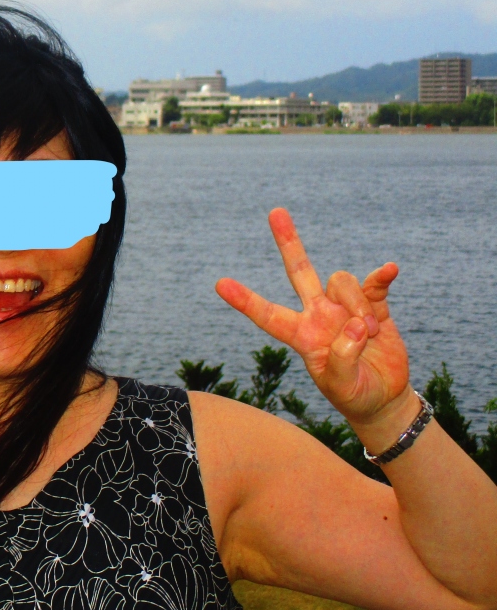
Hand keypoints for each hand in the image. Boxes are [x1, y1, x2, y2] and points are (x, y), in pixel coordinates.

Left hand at [215, 208, 410, 430]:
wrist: (383, 398)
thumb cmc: (353, 395)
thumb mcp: (342, 386)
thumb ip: (342, 359)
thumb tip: (355, 325)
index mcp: (301, 335)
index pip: (268, 315)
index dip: (245, 301)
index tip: (219, 284)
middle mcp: (318, 315)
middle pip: (299, 271)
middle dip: (288, 242)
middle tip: (275, 211)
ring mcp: (345, 308)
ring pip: (341, 282)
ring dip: (356, 306)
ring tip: (370, 335)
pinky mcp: (374, 307)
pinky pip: (374, 283)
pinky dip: (382, 276)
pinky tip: (390, 270)